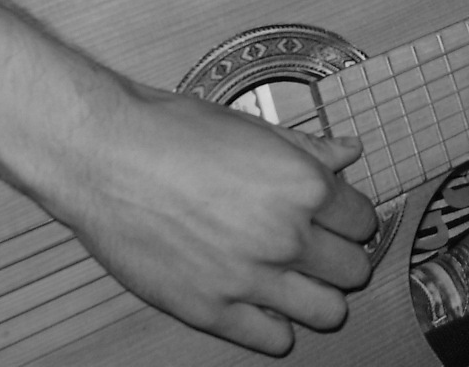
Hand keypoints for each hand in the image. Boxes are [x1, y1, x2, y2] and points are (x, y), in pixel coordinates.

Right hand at [43, 76, 377, 354]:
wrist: (106, 156)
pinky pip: (274, 341)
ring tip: (296, 279)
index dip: (349, 216)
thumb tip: (348, 152)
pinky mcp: (212, 310)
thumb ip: (308, 148)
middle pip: (354, 269)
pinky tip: (261, 302)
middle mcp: (286, 236)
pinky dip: (275, 326)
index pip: (362, 218)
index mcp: (303, 185)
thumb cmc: (171, 133)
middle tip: (318, 248)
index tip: (336, 218)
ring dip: (319, 296)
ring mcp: (251, 279)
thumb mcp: (252, 126)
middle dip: (340, 257)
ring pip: (328, 312)